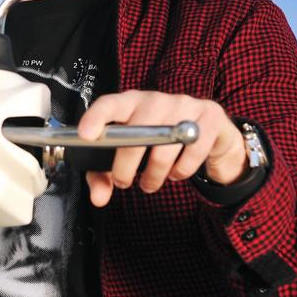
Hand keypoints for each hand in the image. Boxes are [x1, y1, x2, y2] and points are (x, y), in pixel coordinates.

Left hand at [76, 91, 246, 207]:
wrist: (210, 134)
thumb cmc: (159, 143)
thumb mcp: (129, 156)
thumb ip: (105, 176)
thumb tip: (98, 198)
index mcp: (130, 102)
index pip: (110, 103)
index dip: (96, 117)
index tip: (86, 136)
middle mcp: (156, 99)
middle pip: (138, 129)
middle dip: (127, 163)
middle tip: (124, 182)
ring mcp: (185, 104)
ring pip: (166, 141)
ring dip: (155, 172)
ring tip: (150, 183)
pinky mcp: (210, 116)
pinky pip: (194, 148)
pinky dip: (182, 169)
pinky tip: (175, 173)